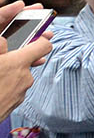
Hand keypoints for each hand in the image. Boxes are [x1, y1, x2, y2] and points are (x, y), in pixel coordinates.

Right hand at [0, 3, 50, 118]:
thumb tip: (5, 39)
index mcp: (18, 64)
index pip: (43, 46)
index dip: (41, 38)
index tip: (38, 34)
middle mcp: (25, 78)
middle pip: (29, 61)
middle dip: (19, 56)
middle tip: (6, 56)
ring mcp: (21, 92)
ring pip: (20, 75)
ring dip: (11, 72)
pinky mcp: (15, 103)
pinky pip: (15, 88)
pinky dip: (8, 84)